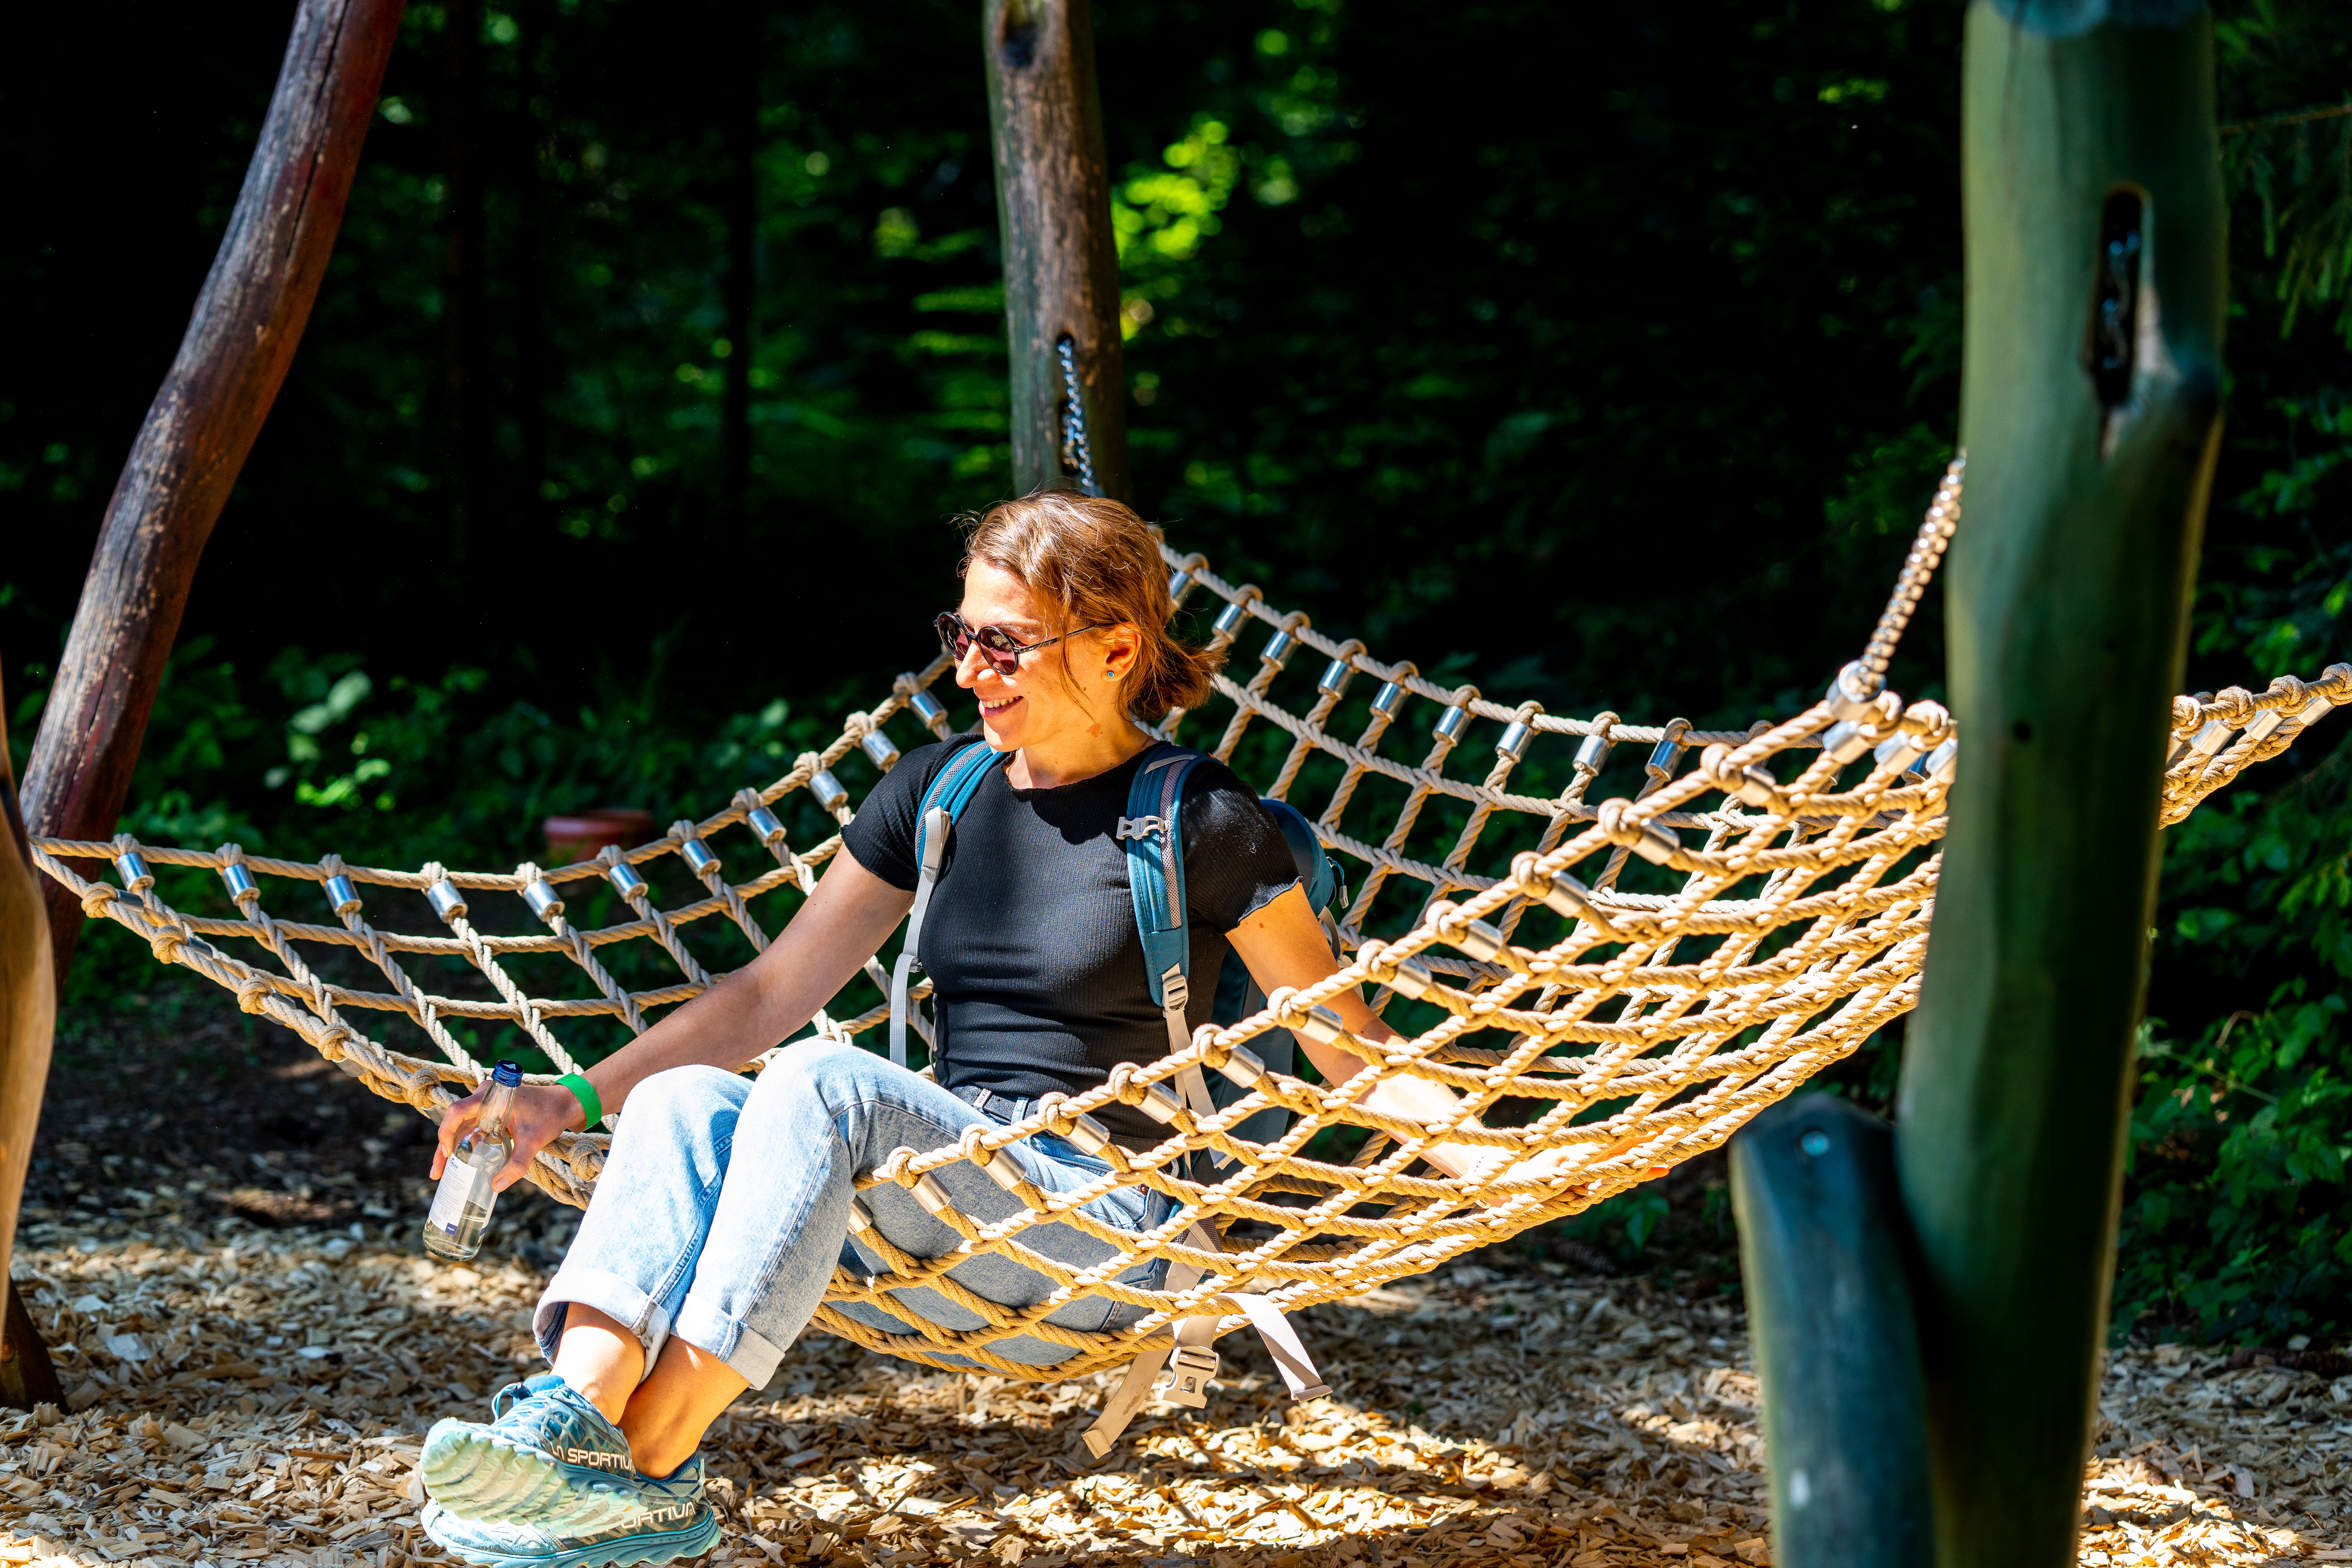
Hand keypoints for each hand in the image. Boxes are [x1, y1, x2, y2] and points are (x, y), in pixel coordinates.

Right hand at [431, 1083, 585, 1193]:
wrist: (564, 1105)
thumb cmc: (549, 1116)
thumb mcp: (534, 1142)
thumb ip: (517, 1164)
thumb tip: (496, 1187)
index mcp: (491, 1097)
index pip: (458, 1111)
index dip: (447, 1131)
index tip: (447, 1153)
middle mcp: (484, 1098)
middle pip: (455, 1123)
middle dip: (444, 1148)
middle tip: (436, 1173)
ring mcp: (486, 1106)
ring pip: (462, 1128)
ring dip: (451, 1148)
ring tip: (441, 1174)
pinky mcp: (491, 1115)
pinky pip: (472, 1129)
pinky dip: (465, 1145)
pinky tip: (459, 1165)